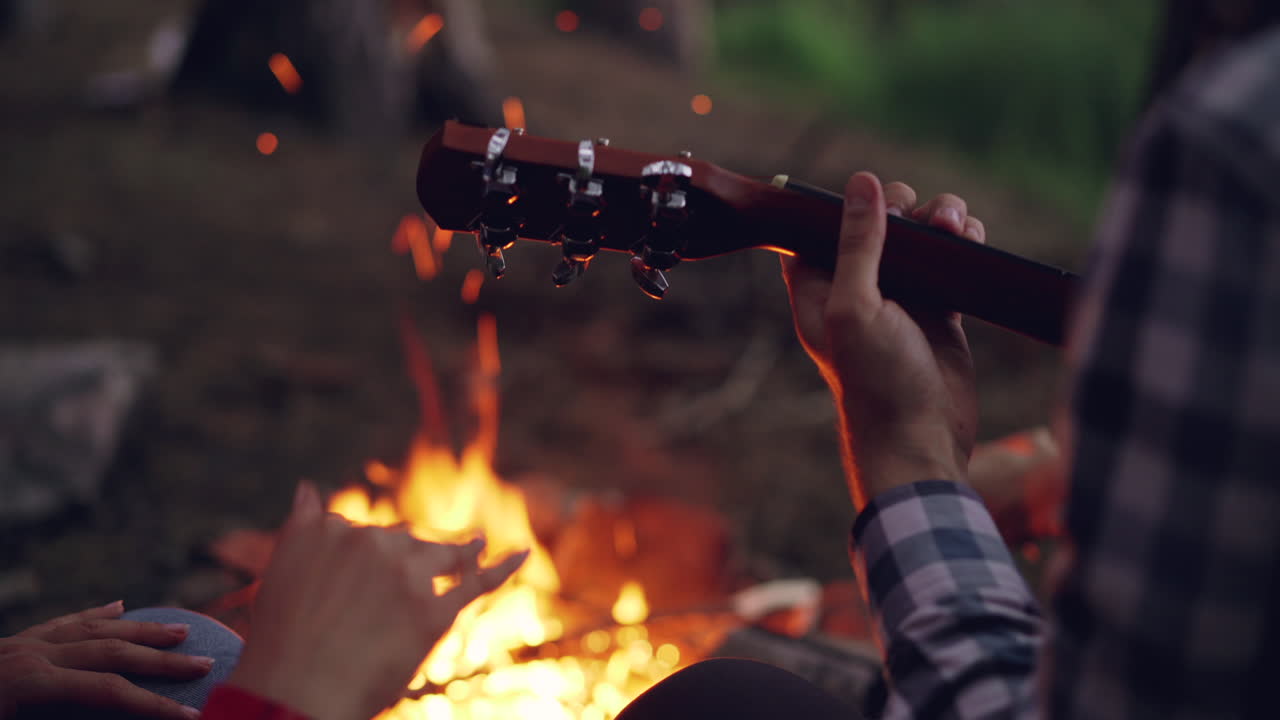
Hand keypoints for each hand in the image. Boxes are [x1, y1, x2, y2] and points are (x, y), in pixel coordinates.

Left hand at [0, 601, 210, 718]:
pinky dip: (95, 615)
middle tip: (204, 663)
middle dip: (161, 660)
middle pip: (112, 651)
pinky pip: (62, 623)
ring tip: (179, 631)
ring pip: (92, 629)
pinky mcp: (12, 643)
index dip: (152, 704)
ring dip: (141, 629)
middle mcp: (30, 655)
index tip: (190, 716)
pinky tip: (119, 607)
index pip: (107, 691)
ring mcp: (20, 644)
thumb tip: (108, 717)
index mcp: (28, 682)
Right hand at [227, 482, 527, 719]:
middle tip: (403, 588)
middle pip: (410, 540)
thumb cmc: (280, 643)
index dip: (377, 555)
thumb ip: (303, 524)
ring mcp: (406, 576)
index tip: (372, 577)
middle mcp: (373, 543)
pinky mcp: (433, 614)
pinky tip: (521, 554)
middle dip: (414, 558)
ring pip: (445, 554)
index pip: (371, 532)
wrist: (293, 694)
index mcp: (333, 530)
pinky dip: (505, 567)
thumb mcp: (279, 571)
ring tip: (473, 547)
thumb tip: (307, 485)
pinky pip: (478, 582)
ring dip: (460, 552)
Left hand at [782, 173, 985, 507]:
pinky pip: (950, 259)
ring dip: (941, 219)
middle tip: (923, 218)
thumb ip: (859, 245)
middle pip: (878, 220)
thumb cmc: (876, 382)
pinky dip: (963, 243)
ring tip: (958, 226)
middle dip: (904, 206)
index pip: (820, 225)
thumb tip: (862, 183)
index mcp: (818, 285)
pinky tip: (973, 240)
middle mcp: (855, 286)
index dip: (843, 203)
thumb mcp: (856, 307)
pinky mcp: (938, 307)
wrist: (921, 440)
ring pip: (919, 235)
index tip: (871, 194)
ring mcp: (899, 296)